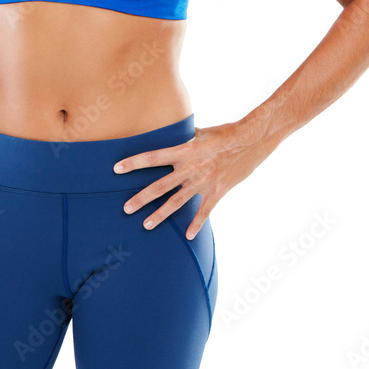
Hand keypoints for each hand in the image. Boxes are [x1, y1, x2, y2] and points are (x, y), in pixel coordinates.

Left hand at [112, 119, 262, 238]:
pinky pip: (204, 211)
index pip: (153, 157)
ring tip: (145, 225)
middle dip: (141, 198)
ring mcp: (204, 182)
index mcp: (185, 151)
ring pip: (177, 202)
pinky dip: (196, 224)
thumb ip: (186, 136)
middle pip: (160, 185)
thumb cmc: (226, 133)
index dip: (134, 162)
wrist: (252, 141)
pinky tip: (189, 236)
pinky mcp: (218, 191)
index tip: (116, 168)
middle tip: (125, 208)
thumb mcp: (203, 131)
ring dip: (160, 215)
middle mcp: (190, 168)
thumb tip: (175, 132)